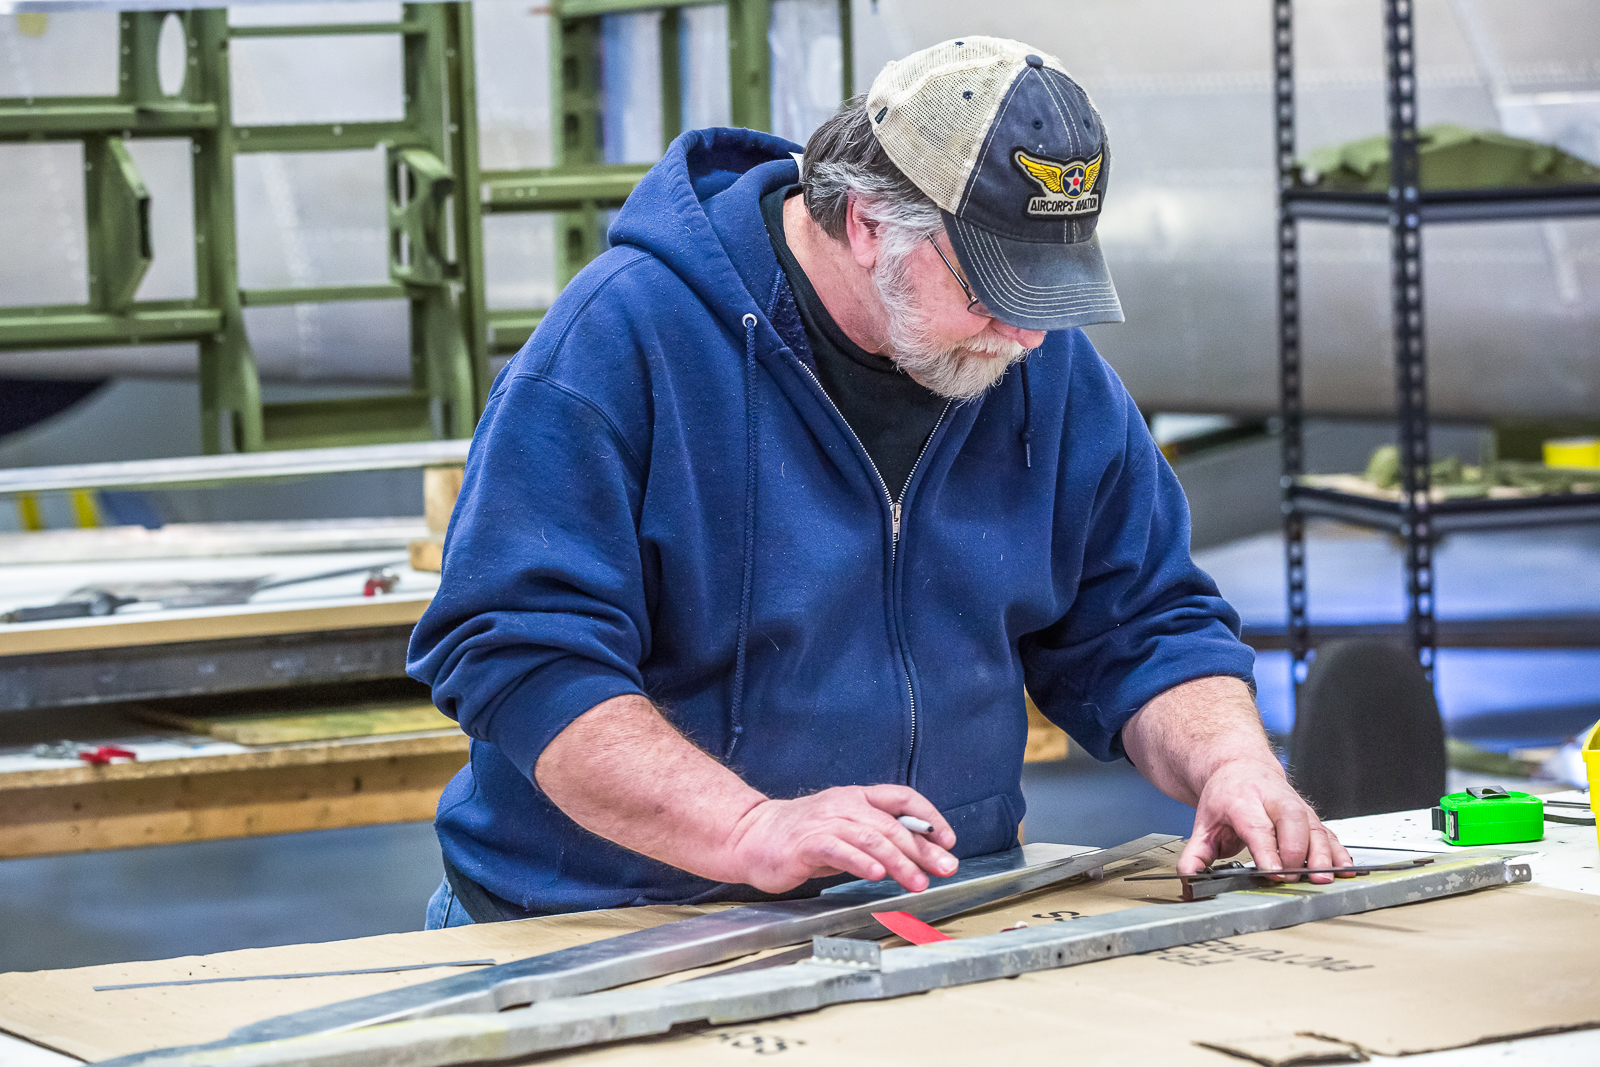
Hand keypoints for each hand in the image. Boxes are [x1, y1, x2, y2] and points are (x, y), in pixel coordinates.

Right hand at [720, 785, 957, 894]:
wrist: (750, 836)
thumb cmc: (800, 837)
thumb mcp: (845, 831)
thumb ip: (875, 838)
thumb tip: (918, 853)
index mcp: (856, 797)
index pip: (902, 797)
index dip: (929, 817)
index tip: (948, 841)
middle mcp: (844, 805)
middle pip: (892, 824)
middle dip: (923, 849)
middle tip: (944, 868)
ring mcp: (824, 822)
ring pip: (871, 838)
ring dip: (899, 861)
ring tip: (917, 882)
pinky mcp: (806, 843)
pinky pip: (839, 850)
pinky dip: (861, 862)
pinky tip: (877, 875)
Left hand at [1177, 758, 1351, 882]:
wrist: (1240, 767)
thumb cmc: (1225, 796)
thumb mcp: (1204, 822)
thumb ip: (1196, 853)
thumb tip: (1188, 878)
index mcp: (1243, 801)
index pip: (1258, 827)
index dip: (1268, 851)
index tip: (1274, 873)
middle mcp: (1273, 800)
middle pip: (1292, 822)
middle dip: (1297, 851)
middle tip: (1295, 877)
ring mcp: (1296, 806)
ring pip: (1316, 827)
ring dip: (1323, 854)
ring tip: (1324, 878)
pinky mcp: (1311, 816)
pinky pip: (1329, 833)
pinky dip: (1338, 851)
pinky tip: (1344, 868)